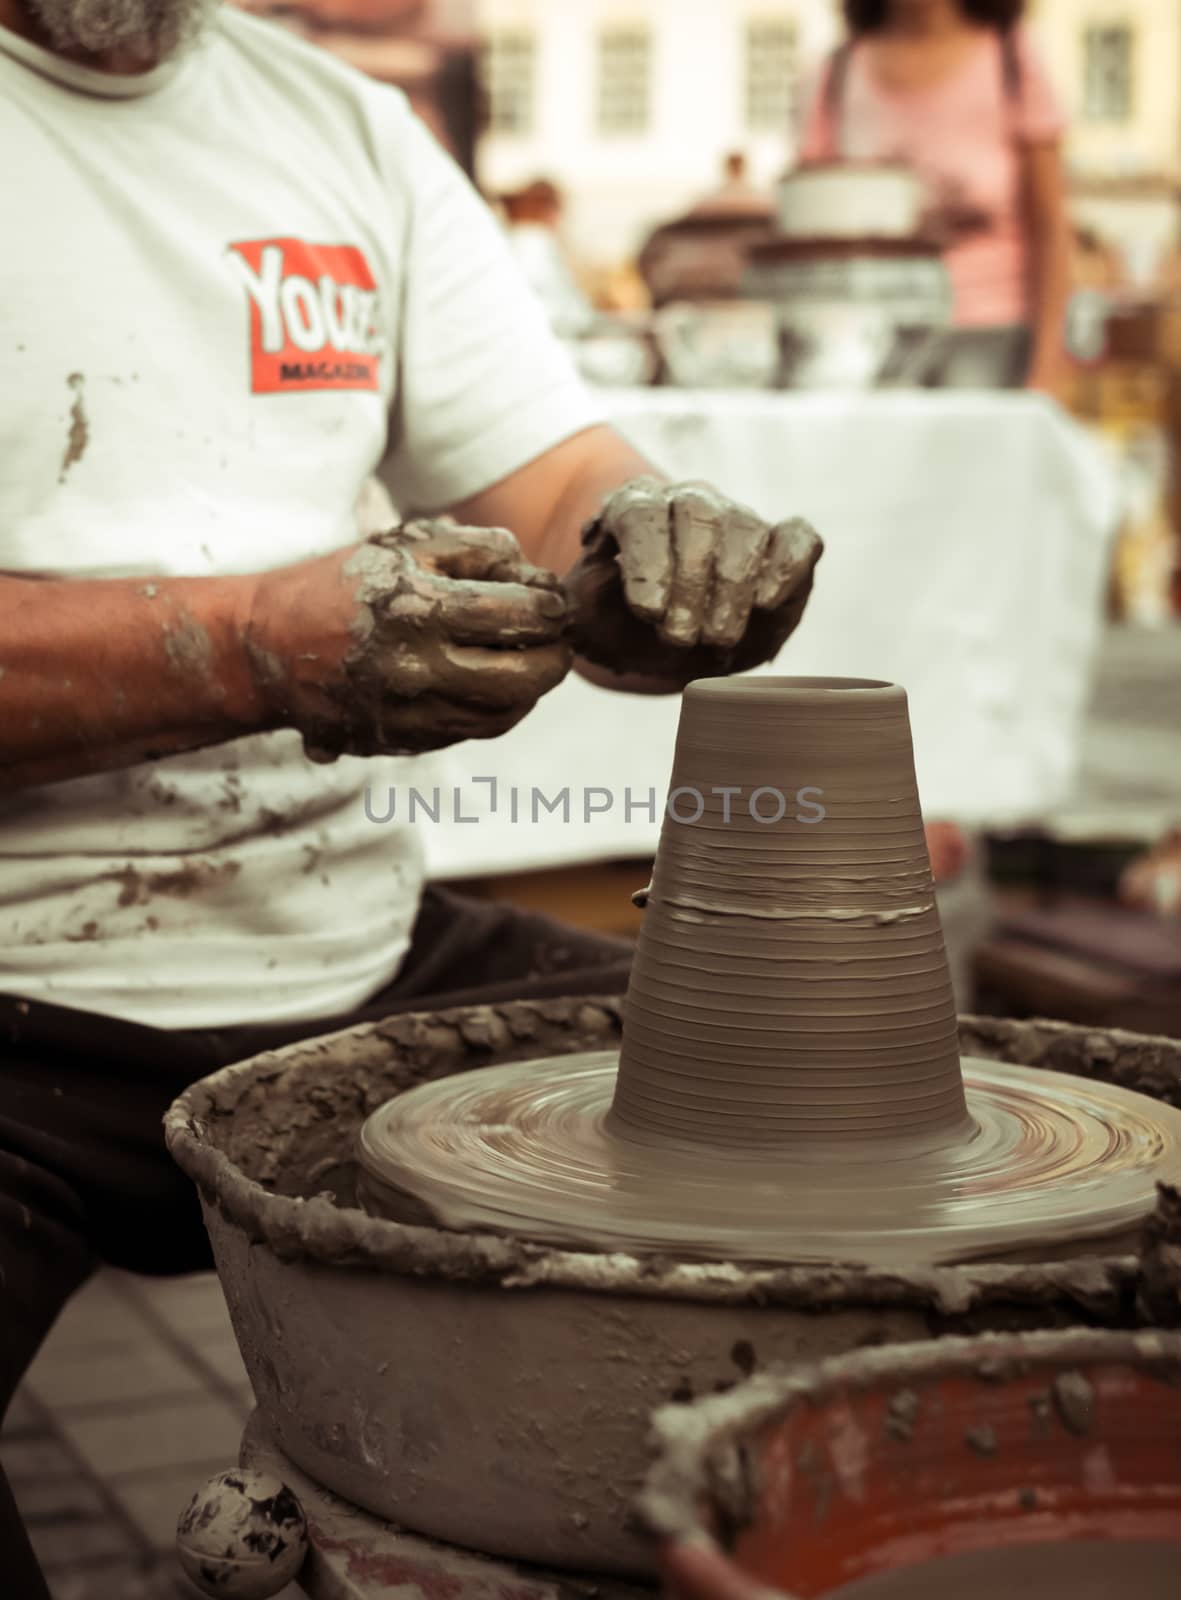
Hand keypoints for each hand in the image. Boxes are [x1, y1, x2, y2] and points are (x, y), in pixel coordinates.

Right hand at [245, 521, 570, 758]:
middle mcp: (417, 669)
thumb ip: (474, 550)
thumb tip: (534, 576)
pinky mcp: (403, 742)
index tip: (556, 603)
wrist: (264, 648)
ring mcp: (410, 713)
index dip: (553, 609)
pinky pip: (473, 731)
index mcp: (419, 610)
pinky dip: (498, 710)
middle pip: (526, 678)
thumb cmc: (338, 586)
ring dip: (530, 688)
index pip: (519, 616)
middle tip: (558, 640)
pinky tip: (496, 686)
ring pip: (505, 713)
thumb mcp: (400, 545)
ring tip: (529, 661)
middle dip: (555, 657)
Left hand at [564, 479, 821, 684]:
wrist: (670, 641)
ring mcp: (740, 518)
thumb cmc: (623, 626)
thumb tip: (595, 583)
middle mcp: (688, 502)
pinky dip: (788, 566)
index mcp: (633, 508)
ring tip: (717, 639)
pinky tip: (767, 602)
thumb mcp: (589, 619)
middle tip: (680, 637)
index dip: (647, 562)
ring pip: (745, 531)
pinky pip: (797, 538)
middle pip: (697, 517)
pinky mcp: (784, 543)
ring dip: (732, 590)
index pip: (641, 514)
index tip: (648, 613)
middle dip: (690, 582)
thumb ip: (583, 602)